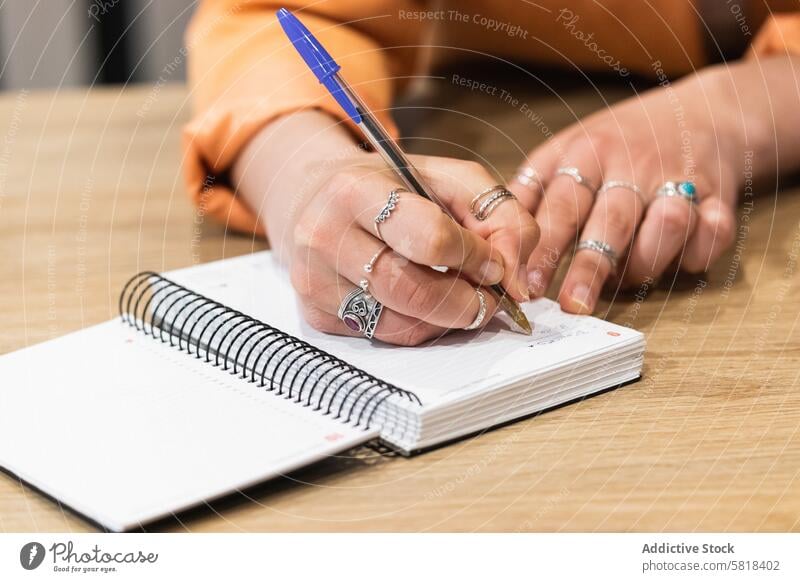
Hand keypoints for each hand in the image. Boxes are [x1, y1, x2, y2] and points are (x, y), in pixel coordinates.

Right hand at [234, 111, 538, 345]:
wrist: (314, 197)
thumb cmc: (389, 186)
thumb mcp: (448, 178)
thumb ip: (499, 214)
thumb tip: (518, 278)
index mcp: (355, 190)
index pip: (430, 239)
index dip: (475, 257)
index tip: (495, 265)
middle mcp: (324, 236)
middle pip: (413, 291)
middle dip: (467, 301)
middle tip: (491, 298)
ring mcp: (314, 280)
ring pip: (400, 323)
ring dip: (446, 319)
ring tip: (461, 298)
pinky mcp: (316, 314)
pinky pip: (383, 336)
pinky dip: (418, 328)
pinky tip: (426, 305)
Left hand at [509, 63, 749, 313]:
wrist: (700, 113)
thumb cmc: (618, 143)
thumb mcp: (566, 151)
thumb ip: (530, 191)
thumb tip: (489, 232)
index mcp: (587, 154)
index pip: (560, 206)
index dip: (543, 248)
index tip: (525, 284)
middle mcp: (633, 164)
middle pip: (610, 219)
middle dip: (590, 266)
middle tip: (573, 305)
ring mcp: (680, 177)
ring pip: (665, 224)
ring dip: (646, 261)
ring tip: (627, 280)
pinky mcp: (721, 195)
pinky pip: (715, 231)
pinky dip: (699, 252)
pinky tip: (681, 262)